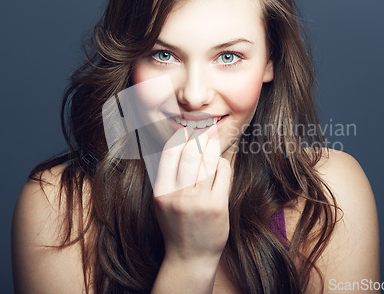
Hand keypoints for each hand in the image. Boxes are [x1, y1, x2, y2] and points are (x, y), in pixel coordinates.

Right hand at [153, 125, 231, 265]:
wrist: (190, 256)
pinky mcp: (217, 206)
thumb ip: (167, 178)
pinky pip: (222, 174)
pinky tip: (219, 163)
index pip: (169, 154)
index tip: (187, 130)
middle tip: (204, 127)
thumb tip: (178, 146)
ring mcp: (198, 202)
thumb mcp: (162, 203)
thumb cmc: (177, 226)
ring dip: (211, 147)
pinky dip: (221, 164)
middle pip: (190, 154)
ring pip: (207, 162)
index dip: (180, 138)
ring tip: (212, 138)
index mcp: (161, 192)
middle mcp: (178, 196)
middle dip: (199, 137)